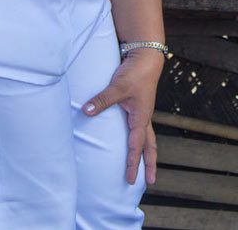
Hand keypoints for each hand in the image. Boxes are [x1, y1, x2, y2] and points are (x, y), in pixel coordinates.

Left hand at [82, 47, 163, 184]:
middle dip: (150, 163)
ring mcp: (142, 111)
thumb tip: (86, 111)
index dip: (132, 163)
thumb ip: (102, 99)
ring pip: (147, 137)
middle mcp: (143, 117)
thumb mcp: (118, 86)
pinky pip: (140, 128)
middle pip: (149, 145)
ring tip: (144, 165)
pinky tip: (133, 142)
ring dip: (146, 152)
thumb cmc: (135, 72)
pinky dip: (139, 140)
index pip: (136, 145)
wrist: (147, 55)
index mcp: (141, 116)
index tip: (130, 179)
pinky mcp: (138, 105)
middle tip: (150, 181)